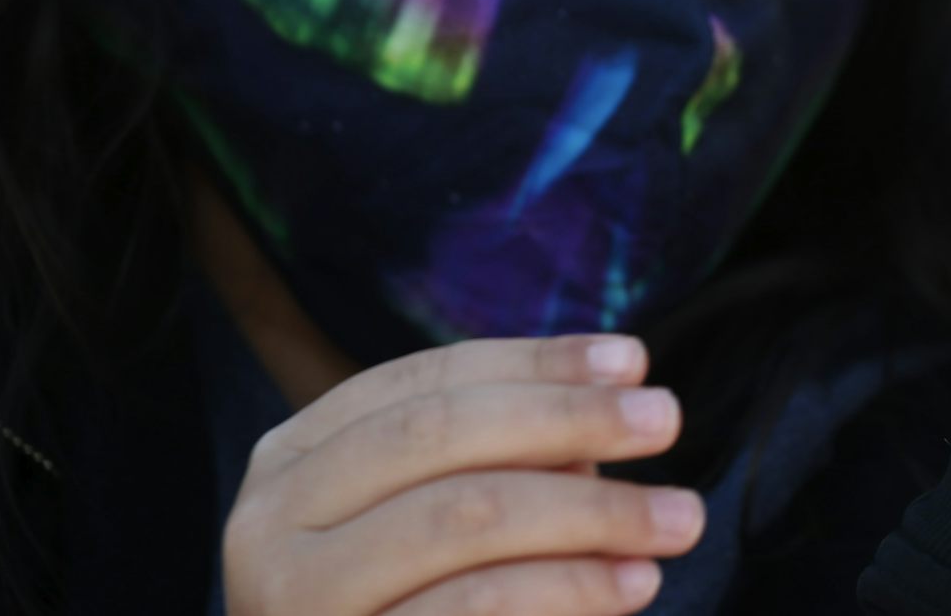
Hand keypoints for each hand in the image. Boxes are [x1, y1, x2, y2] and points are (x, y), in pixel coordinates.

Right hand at [224, 333, 703, 614]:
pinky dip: (565, 588)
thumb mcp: (446, 510)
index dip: (535, 362)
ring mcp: (297, 603)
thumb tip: (618, 391)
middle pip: (440, 434)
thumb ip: (511, 453)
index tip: (635, 360)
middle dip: (568, 417)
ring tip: (678, 517)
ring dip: (590, 511)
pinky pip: (469, 609)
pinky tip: (632, 584)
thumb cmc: (422, 601)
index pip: (426, 380)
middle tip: (667, 419)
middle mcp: (271, 525)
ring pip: (461, 517)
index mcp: (296, 459)